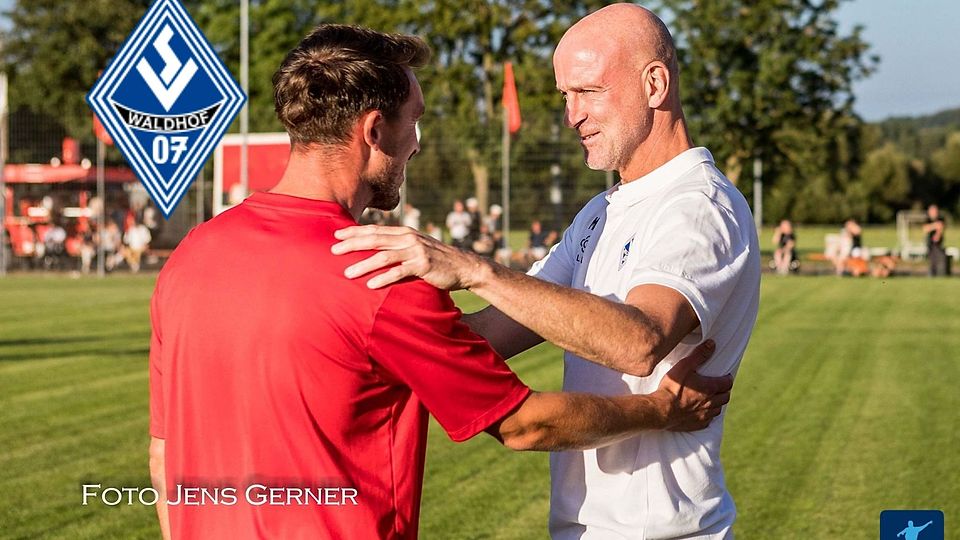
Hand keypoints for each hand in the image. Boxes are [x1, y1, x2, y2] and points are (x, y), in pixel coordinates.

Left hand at [332, 225, 482, 289]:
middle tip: (333, 251)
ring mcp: (416, 251)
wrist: (464, 267)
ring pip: (384, 256)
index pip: (375, 230)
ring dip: (364, 264)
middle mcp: (408, 239)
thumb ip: (399, 248)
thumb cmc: (438, 260)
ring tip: (347, 273)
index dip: (354, 232)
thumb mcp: (417, 249)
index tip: (336, 236)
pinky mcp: (423, 266)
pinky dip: (384, 278)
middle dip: (352, 244)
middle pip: (375, 240)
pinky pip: (399, 272)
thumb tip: (378, 252)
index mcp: (405, 233)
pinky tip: (371, 285)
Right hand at [650, 340, 732, 430]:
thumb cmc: (672, 388)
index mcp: (710, 388)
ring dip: (717, 403)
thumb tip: (712, 344)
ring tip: (710, 398)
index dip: (727, 379)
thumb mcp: (684, 366)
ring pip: (718, 409)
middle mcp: (711, 402)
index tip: (724, 376)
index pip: (727, 383)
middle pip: (726, 397)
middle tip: (718, 387)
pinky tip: (701, 411)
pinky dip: (708, 415)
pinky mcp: (698, 424)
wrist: (661, 410)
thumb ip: (699, 355)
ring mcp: (705, 414)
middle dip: (724, 391)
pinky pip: (709, 420)